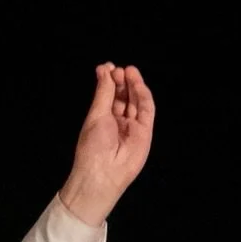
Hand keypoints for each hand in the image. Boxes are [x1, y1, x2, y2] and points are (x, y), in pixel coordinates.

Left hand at [58, 62, 154, 225]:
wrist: (102, 174)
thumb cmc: (93, 146)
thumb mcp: (96, 115)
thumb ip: (104, 93)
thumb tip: (104, 70)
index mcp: (103, 119)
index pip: (109, 95)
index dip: (109, 80)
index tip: (106, 67)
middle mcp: (118, 122)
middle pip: (124, 96)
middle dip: (121, 81)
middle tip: (117, 69)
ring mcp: (133, 127)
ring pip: (136, 101)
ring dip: (133, 85)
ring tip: (128, 70)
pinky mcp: (145, 132)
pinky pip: (147, 110)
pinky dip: (143, 96)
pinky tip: (137, 84)